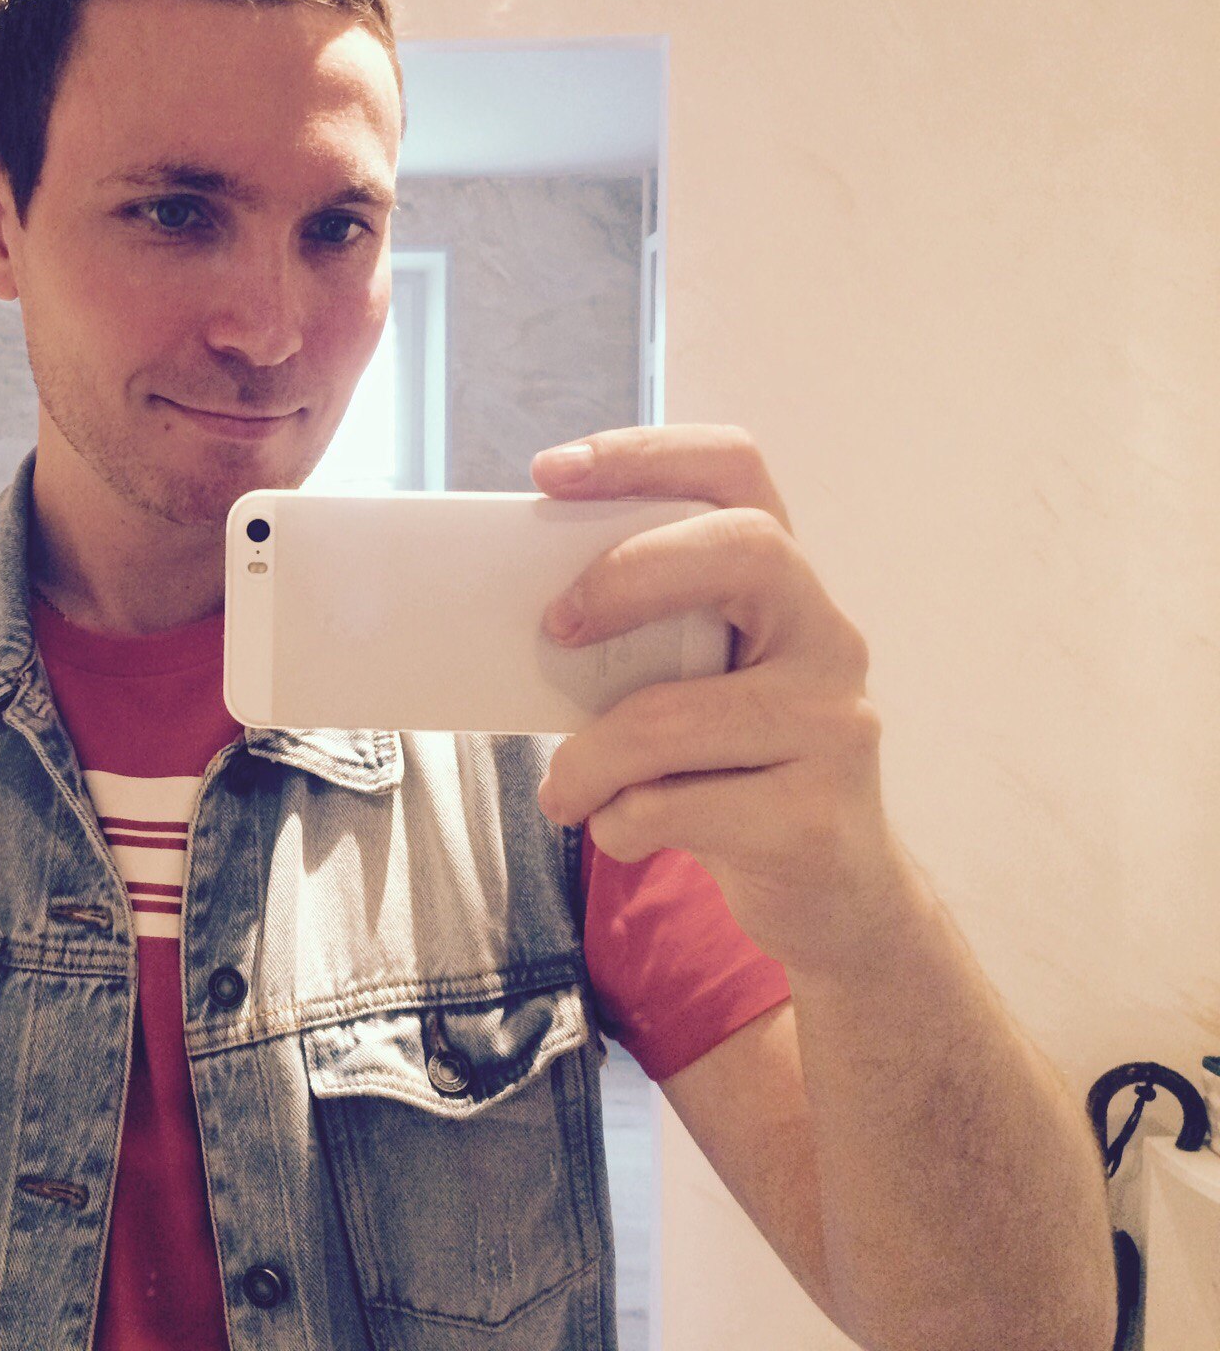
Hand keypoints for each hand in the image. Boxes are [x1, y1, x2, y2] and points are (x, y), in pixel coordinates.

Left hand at [528, 424, 907, 978]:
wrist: (833, 896)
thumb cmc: (732, 771)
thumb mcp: (694, 684)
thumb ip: (643, 637)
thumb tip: (515, 613)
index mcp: (786, 586)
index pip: (737, 471)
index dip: (644, 453)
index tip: (549, 471)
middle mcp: (829, 637)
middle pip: (744, 550)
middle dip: (629, 576)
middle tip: (555, 628)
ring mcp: (835, 725)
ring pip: (676, 714)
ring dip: (590, 757)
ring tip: (564, 789)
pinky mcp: (814, 817)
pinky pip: (673, 807)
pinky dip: (619, 822)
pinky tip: (623, 828)